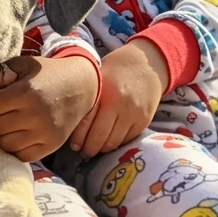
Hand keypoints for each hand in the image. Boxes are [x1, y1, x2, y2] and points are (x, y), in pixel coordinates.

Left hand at [0, 54, 98, 162]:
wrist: (81, 86)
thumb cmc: (47, 74)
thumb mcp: (24, 65)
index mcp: (25, 93)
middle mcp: (35, 115)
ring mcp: (45, 133)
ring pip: (5, 144)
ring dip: (2, 135)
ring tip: (8, 123)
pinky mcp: (52, 145)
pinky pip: (22, 155)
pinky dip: (16, 147)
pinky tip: (19, 134)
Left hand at [73, 40, 165, 157]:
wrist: (148, 64)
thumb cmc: (116, 69)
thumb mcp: (99, 76)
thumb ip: (89, 97)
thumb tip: (69, 120)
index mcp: (105, 91)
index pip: (86, 122)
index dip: (77, 137)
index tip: (73, 144)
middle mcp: (120, 104)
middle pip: (99, 136)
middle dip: (88, 148)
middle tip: (82, 151)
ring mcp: (134, 114)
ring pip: (113, 142)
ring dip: (101, 149)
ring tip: (93, 150)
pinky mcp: (144, 121)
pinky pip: (126, 140)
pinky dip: (116, 144)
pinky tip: (108, 143)